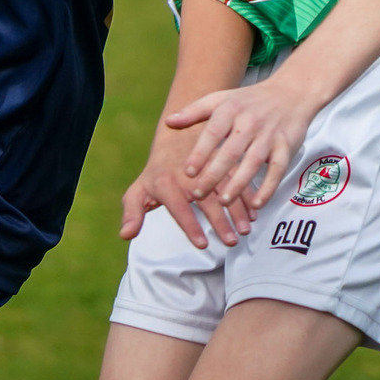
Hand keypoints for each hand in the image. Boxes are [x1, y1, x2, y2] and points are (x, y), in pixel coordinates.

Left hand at [122, 121, 253, 249]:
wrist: (173, 134)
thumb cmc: (156, 173)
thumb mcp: (139, 191)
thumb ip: (132, 214)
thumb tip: (125, 235)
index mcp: (164, 181)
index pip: (177, 205)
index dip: (189, 224)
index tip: (202, 245)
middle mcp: (187, 172)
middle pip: (205, 198)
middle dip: (219, 221)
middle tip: (231, 241)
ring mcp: (206, 164)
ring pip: (225, 187)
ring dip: (237, 209)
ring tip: (244, 230)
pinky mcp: (222, 159)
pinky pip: (237, 175)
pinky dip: (247, 194)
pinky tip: (254, 212)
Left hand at [166, 78, 318, 212]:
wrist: (290, 93)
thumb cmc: (248, 100)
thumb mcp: (220, 99)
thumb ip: (194, 111)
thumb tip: (168, 122)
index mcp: (230, 109)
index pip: (212, 133)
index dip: (200, 153)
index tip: (187, 172)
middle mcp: (249, 122)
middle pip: (230, 152)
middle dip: (214, 175)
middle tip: (198, 194)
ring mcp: (269, 135)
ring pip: (253, 163)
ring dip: (238, 185)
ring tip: (222, 202)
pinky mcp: (287, 147)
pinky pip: (277, 170)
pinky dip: (268, 188)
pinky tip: (256, 204)